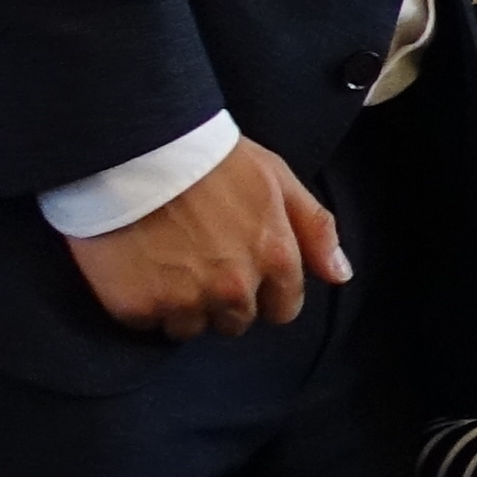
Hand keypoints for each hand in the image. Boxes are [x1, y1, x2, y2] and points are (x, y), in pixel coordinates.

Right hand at [68, 139, 348, 337]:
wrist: (137, 148)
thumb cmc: (211, 158)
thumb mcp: (277, 179)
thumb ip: (315, 229)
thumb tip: (340, 275)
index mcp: (274, 258)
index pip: (282, 309)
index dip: (264, 292)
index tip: (242, 270)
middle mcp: (233, 288)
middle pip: (236, 321)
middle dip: (222, 298)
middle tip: (197, 258)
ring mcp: (184, 300)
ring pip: (190, 328)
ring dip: (181, 305)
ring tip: (164, 261)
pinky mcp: (137, 307)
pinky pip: (148, 323)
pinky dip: (142, 303)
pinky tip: (136, 267)